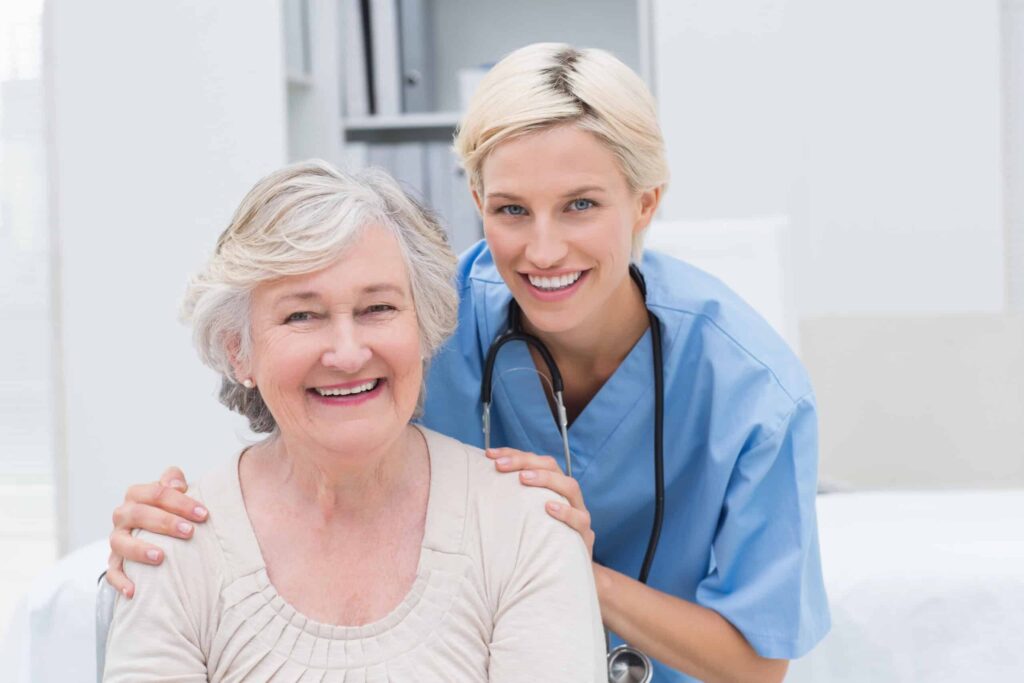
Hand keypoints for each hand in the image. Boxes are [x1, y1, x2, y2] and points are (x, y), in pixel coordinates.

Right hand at [105, 466, 207, 597]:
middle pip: (138, 514)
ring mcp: (116, 539)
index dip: (181, 502)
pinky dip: (120, 581)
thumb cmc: (165, 511)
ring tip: (161, 557)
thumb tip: (177, 484)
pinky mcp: (114, 562)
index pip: (156, 492)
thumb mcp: (170, 494)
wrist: (147, 532)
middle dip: (165, 522)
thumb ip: (173, 482)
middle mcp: (123, 516)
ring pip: (119, 542)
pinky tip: (133, 591)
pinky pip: (112, 573)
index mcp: (137, 496)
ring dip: (139, 550)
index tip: (203, 514)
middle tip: (190, 532)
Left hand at [485, 447, 594, 556]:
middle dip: (526, 461)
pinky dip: (565, 512)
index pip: (536, 461)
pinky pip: (580, 519)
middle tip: (500, 464)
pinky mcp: (585, 536)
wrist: (569, 576)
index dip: (514, 454)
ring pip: (570, 487)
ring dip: (546, 479)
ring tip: (524, 478)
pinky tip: (549, 508)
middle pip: (553, 467)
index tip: (489, 454)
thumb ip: (511, 502)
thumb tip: (476, 487)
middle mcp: (567, 496)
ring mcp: (579, 514)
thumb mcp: (524, 519)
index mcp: (552, 487)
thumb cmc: (540, 542)